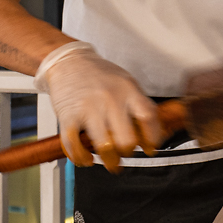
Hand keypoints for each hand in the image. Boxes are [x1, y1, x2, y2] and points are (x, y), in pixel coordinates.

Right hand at [33, 41, 161, 172]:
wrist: (67, 60)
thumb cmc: (97, 74)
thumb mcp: (125, 81)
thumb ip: (139, 104)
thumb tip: (154, 130)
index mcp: (127, 89)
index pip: (147, 117)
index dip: (152, 138)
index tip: (150, 147)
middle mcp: (109, 98)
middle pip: (126, 139)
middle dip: (128, 152)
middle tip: (126, 152)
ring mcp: (88, 108)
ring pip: (104, 147)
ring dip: (109, 160)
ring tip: (111, 161)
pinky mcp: (68, 117)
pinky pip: (75, 146)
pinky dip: (81, 158)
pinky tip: (87, 159)